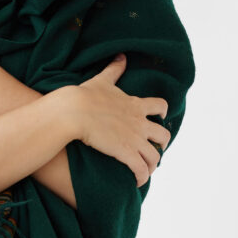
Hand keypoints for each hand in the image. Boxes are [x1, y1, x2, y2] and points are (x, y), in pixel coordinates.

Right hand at [62, 54, 171, 186]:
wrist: (74, 111)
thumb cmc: (85, 95)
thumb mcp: (102, 80)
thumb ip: (114, 69)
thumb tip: (121, 55)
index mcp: (135, 105)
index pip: (160, 107)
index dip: (161, 113)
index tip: (158, 118)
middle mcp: (139, 122)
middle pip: (164, 135)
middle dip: (161, 143)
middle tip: (153, 148)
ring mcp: (134, 139)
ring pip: (155, 156)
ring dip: (152, 164)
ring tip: (145, 170)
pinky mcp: (126, 153)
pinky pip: (141, 170)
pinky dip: (141, 177)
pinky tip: (135, 181)